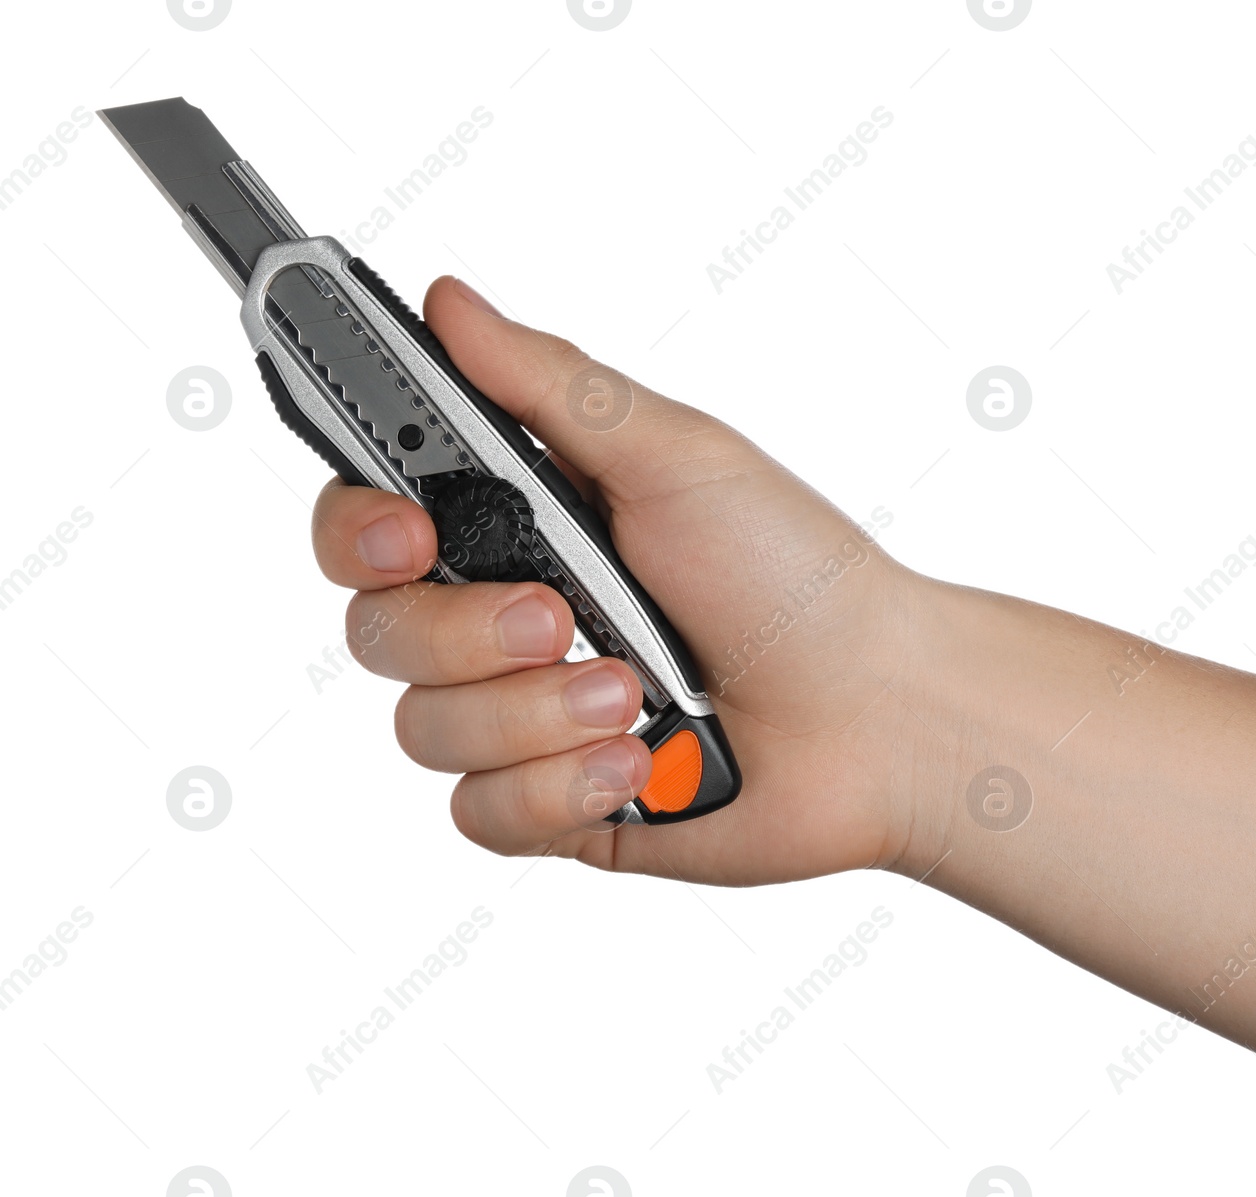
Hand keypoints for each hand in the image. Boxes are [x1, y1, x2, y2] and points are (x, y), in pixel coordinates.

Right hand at [310, 277, 949, 882]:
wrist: (879, 715)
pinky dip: (560, 789)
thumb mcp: (676, 456)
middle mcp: (507, 618)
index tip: (406, 535)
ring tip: (639, 697)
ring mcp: (526, 716)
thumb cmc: (796, 574)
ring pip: (425, 731)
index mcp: (523, 524)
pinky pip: (482, 814)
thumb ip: (551, 385)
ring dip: (538, 714)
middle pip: (377, 630)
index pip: (371, 519)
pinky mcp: (555, 802)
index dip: (357, 529)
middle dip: (466, 632)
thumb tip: (452, 305)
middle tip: (556, 619)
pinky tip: (637, 767)